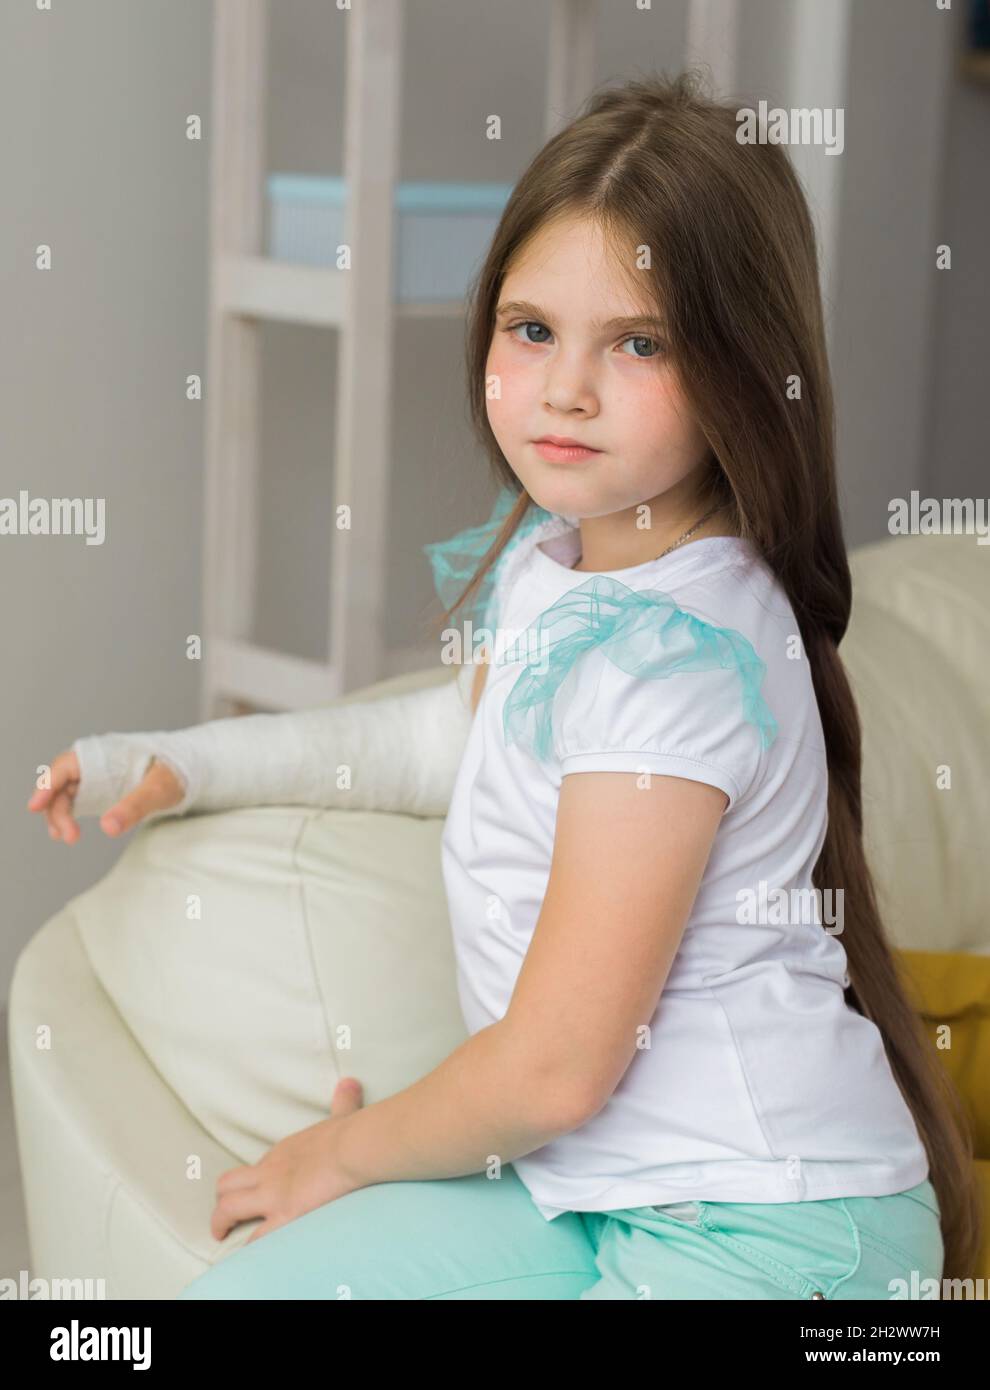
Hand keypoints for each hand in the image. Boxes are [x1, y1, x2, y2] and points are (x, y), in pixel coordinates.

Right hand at [27, 751, 183, 842]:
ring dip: (61, 814)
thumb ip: (135, 806)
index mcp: (106, 753)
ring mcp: (99, 775)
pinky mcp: (105, 788)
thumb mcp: (159, 789)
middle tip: (69, 837)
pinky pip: (78, 799)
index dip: (47, 785)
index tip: (35, 806)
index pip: (65, 766)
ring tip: (67, 837)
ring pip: (67, 793)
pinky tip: (68, 832)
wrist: (196, 767)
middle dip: (58, 809)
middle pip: (62, 784)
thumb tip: (108, 828)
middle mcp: (97, 762)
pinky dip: (69, 815)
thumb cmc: (179, 771)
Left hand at [211, 1077, 365, 1245]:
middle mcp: (270, 1172)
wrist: (353, 1148)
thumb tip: (350, 1084)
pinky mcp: (283, 1215)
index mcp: (282, 1153)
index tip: (254, 1192)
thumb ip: (343, 1102)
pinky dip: (250, 1249)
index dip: (251, 1183)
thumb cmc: (348, 1133)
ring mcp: (273, 1195)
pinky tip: (247, 1257)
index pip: (254, 1169)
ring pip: (228, 1208)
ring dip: (223, 1223)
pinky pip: (256, 1238)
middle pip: (227, 1184)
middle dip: (223, 1200)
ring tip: (223, 1236)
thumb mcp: (340, 1116)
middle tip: (225, 1217)